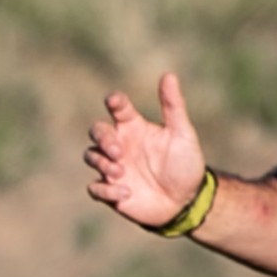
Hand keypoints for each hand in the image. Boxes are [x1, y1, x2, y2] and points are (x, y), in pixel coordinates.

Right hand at [85, 72, 208, 226]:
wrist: (185, 201)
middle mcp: (121, 145)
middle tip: (118, 151)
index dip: (114, 102)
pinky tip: (127, 193)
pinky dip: (106, 190)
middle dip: (102, 138)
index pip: (118, 109)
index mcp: (135, 129)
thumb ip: (173, 106)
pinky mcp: (110, 191)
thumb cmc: (185, 165)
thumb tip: (169, 74)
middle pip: (97, 131)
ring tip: (122, 172)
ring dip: (102, 163)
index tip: (114, 101)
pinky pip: (95, 188)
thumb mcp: (182, 134)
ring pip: (91, 156)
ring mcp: (113, 168)